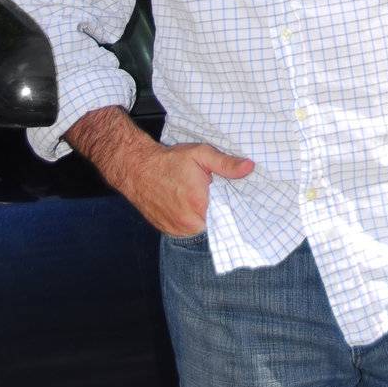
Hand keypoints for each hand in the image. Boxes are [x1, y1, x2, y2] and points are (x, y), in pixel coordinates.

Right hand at [122, 140, 253, 237]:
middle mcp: (188, 223)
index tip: (239, 201)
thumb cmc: (169, 161)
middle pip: (217, 224)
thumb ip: (226, 163)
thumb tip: (249, 167)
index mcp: (199, 204)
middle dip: (220, 212)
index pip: (229, 216)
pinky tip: (190, 206)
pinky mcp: (169, 231)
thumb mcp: (201, 154)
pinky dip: (193, 221)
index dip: (235, 209)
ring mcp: (177, 230)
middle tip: (217, 195)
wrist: (138, 169)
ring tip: (202, 199)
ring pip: (203, 229)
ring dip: (206, 217)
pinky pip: (189, 231)